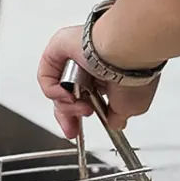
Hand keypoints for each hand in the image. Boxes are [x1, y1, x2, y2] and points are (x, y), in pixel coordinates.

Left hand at [37, 25, 159, 138]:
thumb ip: (118, 118)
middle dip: (69, 115)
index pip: (86, 99)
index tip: (76, 132)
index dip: (79, 116)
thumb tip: (115, 123)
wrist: (124, 52)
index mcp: (107, 77)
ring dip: (66, 105)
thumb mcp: (130, 108)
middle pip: (68, 96)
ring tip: (81, 105)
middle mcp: (90, 66)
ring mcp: (73, 57)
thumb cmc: (132, 74)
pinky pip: (46, 76)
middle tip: (72, 129)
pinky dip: (54, 91)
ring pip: (58, 89)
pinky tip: (68, 93)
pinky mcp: (58, 48)